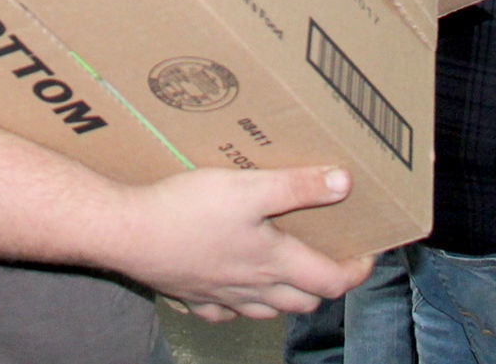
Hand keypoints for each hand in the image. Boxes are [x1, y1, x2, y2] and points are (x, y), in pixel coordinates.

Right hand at [107, 165, 371, 322]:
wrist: (130, 233)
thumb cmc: (188, 209)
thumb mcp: (248, 187)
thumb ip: (297, 186)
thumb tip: (344, 184)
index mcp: (272, 262)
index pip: (330, 280)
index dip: (355, 270)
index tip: (366, 253)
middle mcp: (251, 287)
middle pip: (302, 300)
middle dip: (321, 284)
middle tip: (326, 257)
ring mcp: (220, 296)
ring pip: (265, 310)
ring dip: (283, 296)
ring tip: (284, 271)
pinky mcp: (190, 295)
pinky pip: (223, 311)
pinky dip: (236, 303)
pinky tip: (229, 284)